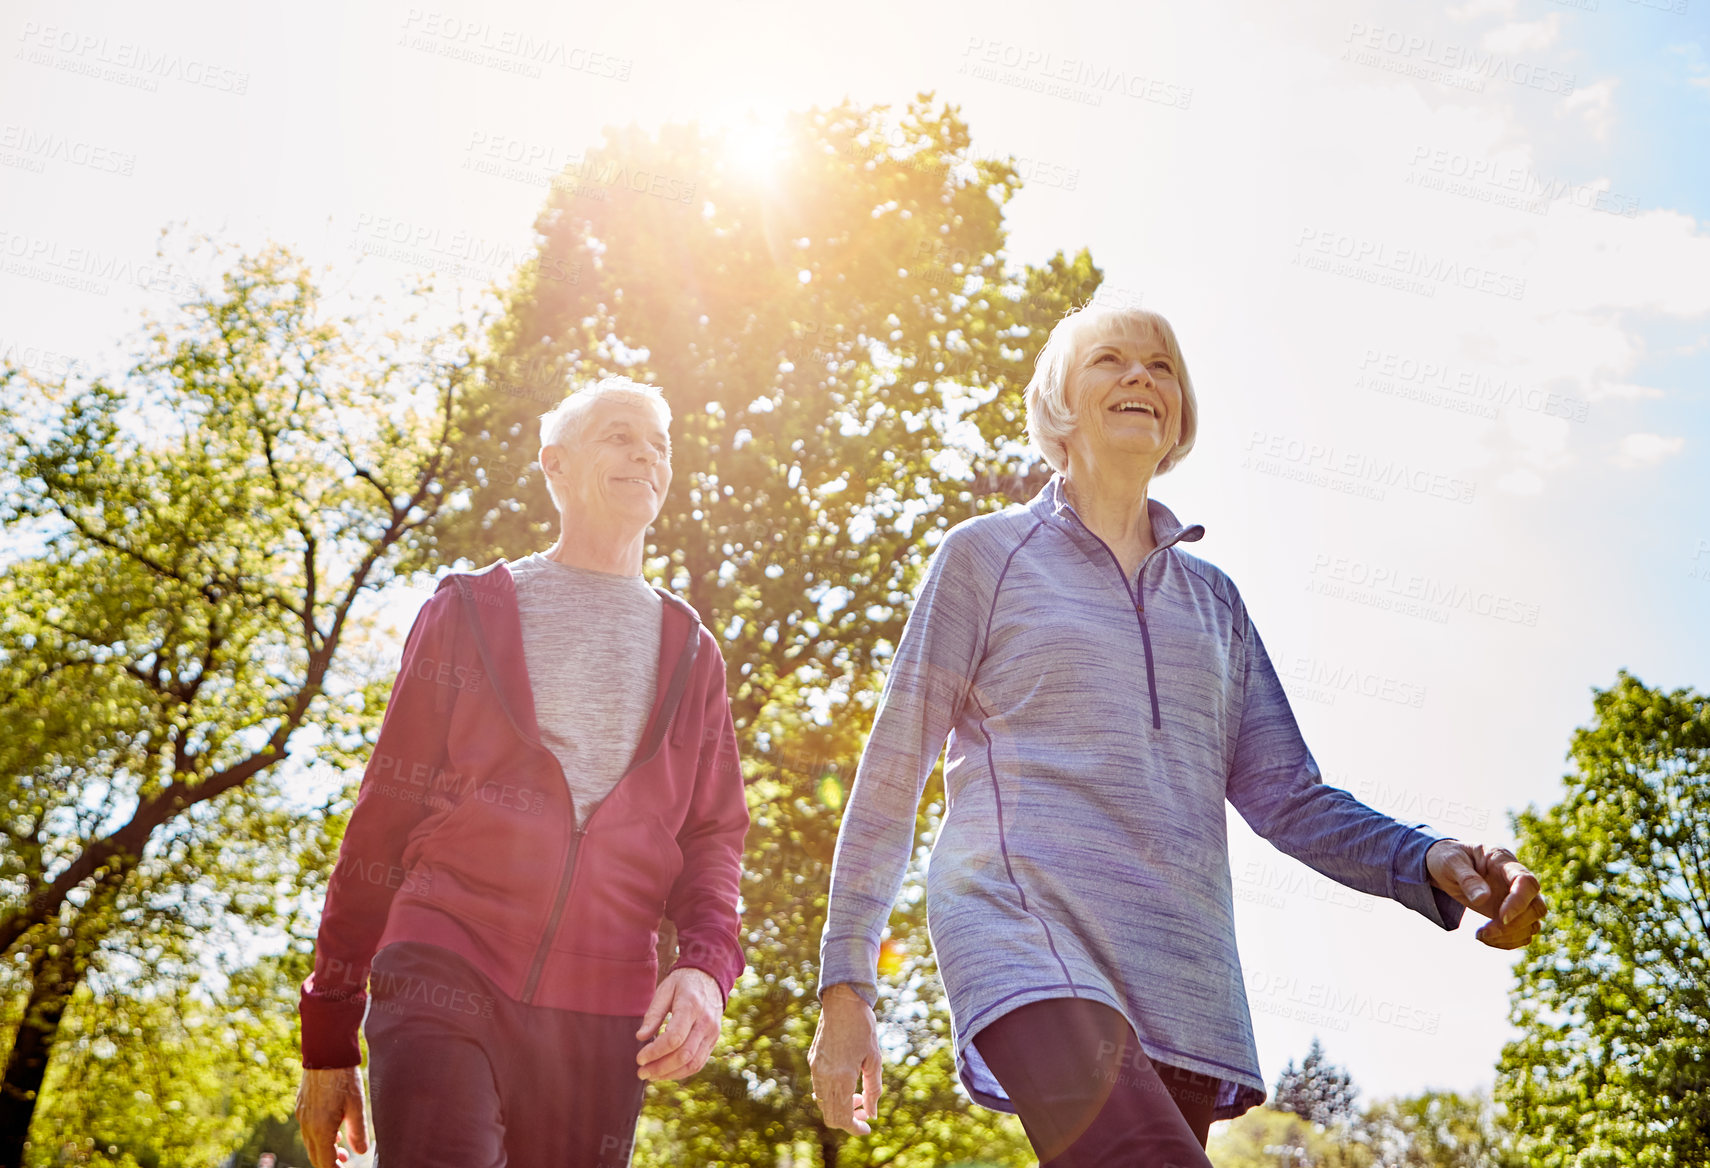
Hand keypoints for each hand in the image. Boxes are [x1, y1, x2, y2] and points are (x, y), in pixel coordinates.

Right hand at [295, 1066, 368, 1167]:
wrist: (326, 1052)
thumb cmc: (344, 1077)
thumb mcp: (356, 1105)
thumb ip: (358, 1131)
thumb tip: (360, 1152)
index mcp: (320, 1129)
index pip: (324, 1162)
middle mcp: (306, 1125)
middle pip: (315, 1156)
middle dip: (329, 1163)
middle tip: (345, 1161)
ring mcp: (301, 1116)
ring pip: (310, 1143)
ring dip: (324, 1149)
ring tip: (342, 1149)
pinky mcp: (301, 1106)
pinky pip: (307, 1130)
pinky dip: (319, 1137)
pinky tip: (334, 1131)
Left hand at [637, 967, 723, 1080]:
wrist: (710, 977)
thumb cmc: (682, 983)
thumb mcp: (664, 990)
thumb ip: (653, 1014)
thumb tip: (640, 1037)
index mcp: (691, 1006)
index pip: (674, 1038)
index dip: (655, 1052)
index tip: (639, 1058)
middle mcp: (705, 1022)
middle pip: (684, 1055)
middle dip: (660, 1067)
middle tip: (641, 1072)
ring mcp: (712, 1033)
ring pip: (693, 1063)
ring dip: (670, 1074)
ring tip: (651, 1075)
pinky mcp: (714, 1040)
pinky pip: (699, 1063)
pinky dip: (682, 1072)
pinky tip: (666, 1073)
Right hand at [808, 983, 882, 1134]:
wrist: (842, 1001)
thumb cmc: (863, 1027)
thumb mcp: (874, 1060)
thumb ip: (873, 1090)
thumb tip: (872, 1114)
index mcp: (840, 1078)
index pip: (841, 1119)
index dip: (855, 1128)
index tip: (867, 1128)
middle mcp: (823, 1077)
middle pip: (830, 1116)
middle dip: (848, 1120)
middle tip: (864, 1112)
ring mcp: (815, 1069)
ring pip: (823, 1103)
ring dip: (839, 1106)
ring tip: (857, 1095)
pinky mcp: (812, 1060)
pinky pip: (819, 1088)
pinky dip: (831, 1094)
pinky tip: (846, 1082)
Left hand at [1426, 839, 1548, 948]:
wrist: (1445, 865)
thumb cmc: (1447, 858)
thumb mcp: (1449, 862)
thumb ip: (1466, 878)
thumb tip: (1483, 898)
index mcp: (1502, 860)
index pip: (1526, 881)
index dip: (1519, 902)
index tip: (1502, 918)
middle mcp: (1515, 879)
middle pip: (1536, 907)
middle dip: (1514, 925)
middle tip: (1485, 931)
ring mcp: (1515, 897)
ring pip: (1533, 923)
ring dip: (1510, 936)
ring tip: (1480, 936)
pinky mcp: (1511, 913)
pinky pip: (1523, 933)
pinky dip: (1508, 942)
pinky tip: (1485, 939)